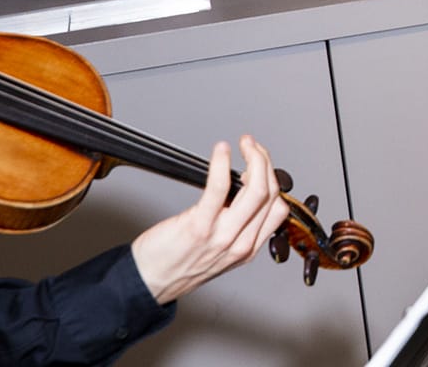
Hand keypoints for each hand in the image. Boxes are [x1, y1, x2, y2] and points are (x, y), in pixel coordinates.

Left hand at [131, 135, 290, 304]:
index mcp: (248, 249)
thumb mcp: (219, 254)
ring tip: (244, 145)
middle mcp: (240, 243)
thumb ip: (237, 228)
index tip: (261, 165)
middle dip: (265, 161)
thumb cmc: (177, 264)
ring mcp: (222, 236)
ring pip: (256, 189)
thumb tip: (242, 193)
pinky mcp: (198, 226)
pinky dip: (222, 164)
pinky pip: (219, 187)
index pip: (278, 208)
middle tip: (252, 146)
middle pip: (269, 194)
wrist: (149, 282)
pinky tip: (222, 151)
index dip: (273, 180)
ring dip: (255, 158)